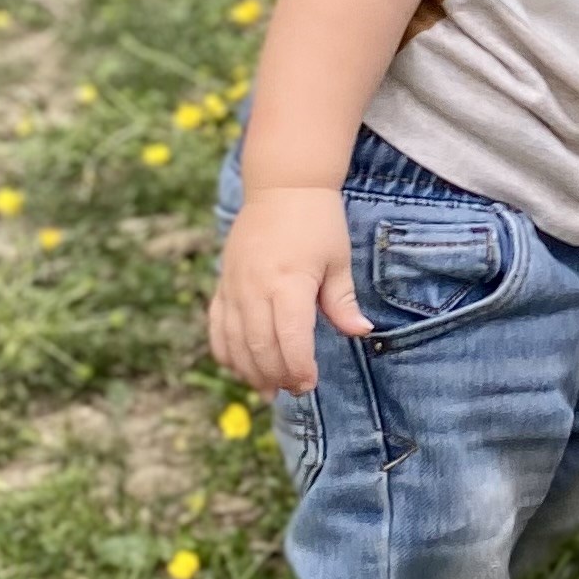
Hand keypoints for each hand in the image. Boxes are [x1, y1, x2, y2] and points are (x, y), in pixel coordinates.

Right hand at [209, 185, 372, 396]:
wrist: (282, 186)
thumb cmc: (317, 222)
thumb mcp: (338, 260)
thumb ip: (342, 301)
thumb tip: (361, 332)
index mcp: (288, 282)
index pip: (290, 339)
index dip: (299, 368)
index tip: (309, 384)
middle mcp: (255, 288)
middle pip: (259, 347)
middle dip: (276, 376)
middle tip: (292, 392)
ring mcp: (234, 286)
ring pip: (234, 342)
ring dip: (249, 371)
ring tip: (267, 390)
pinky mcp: (222, 283)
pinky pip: (216, 326)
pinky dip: (226, 351)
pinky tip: (240, 368)